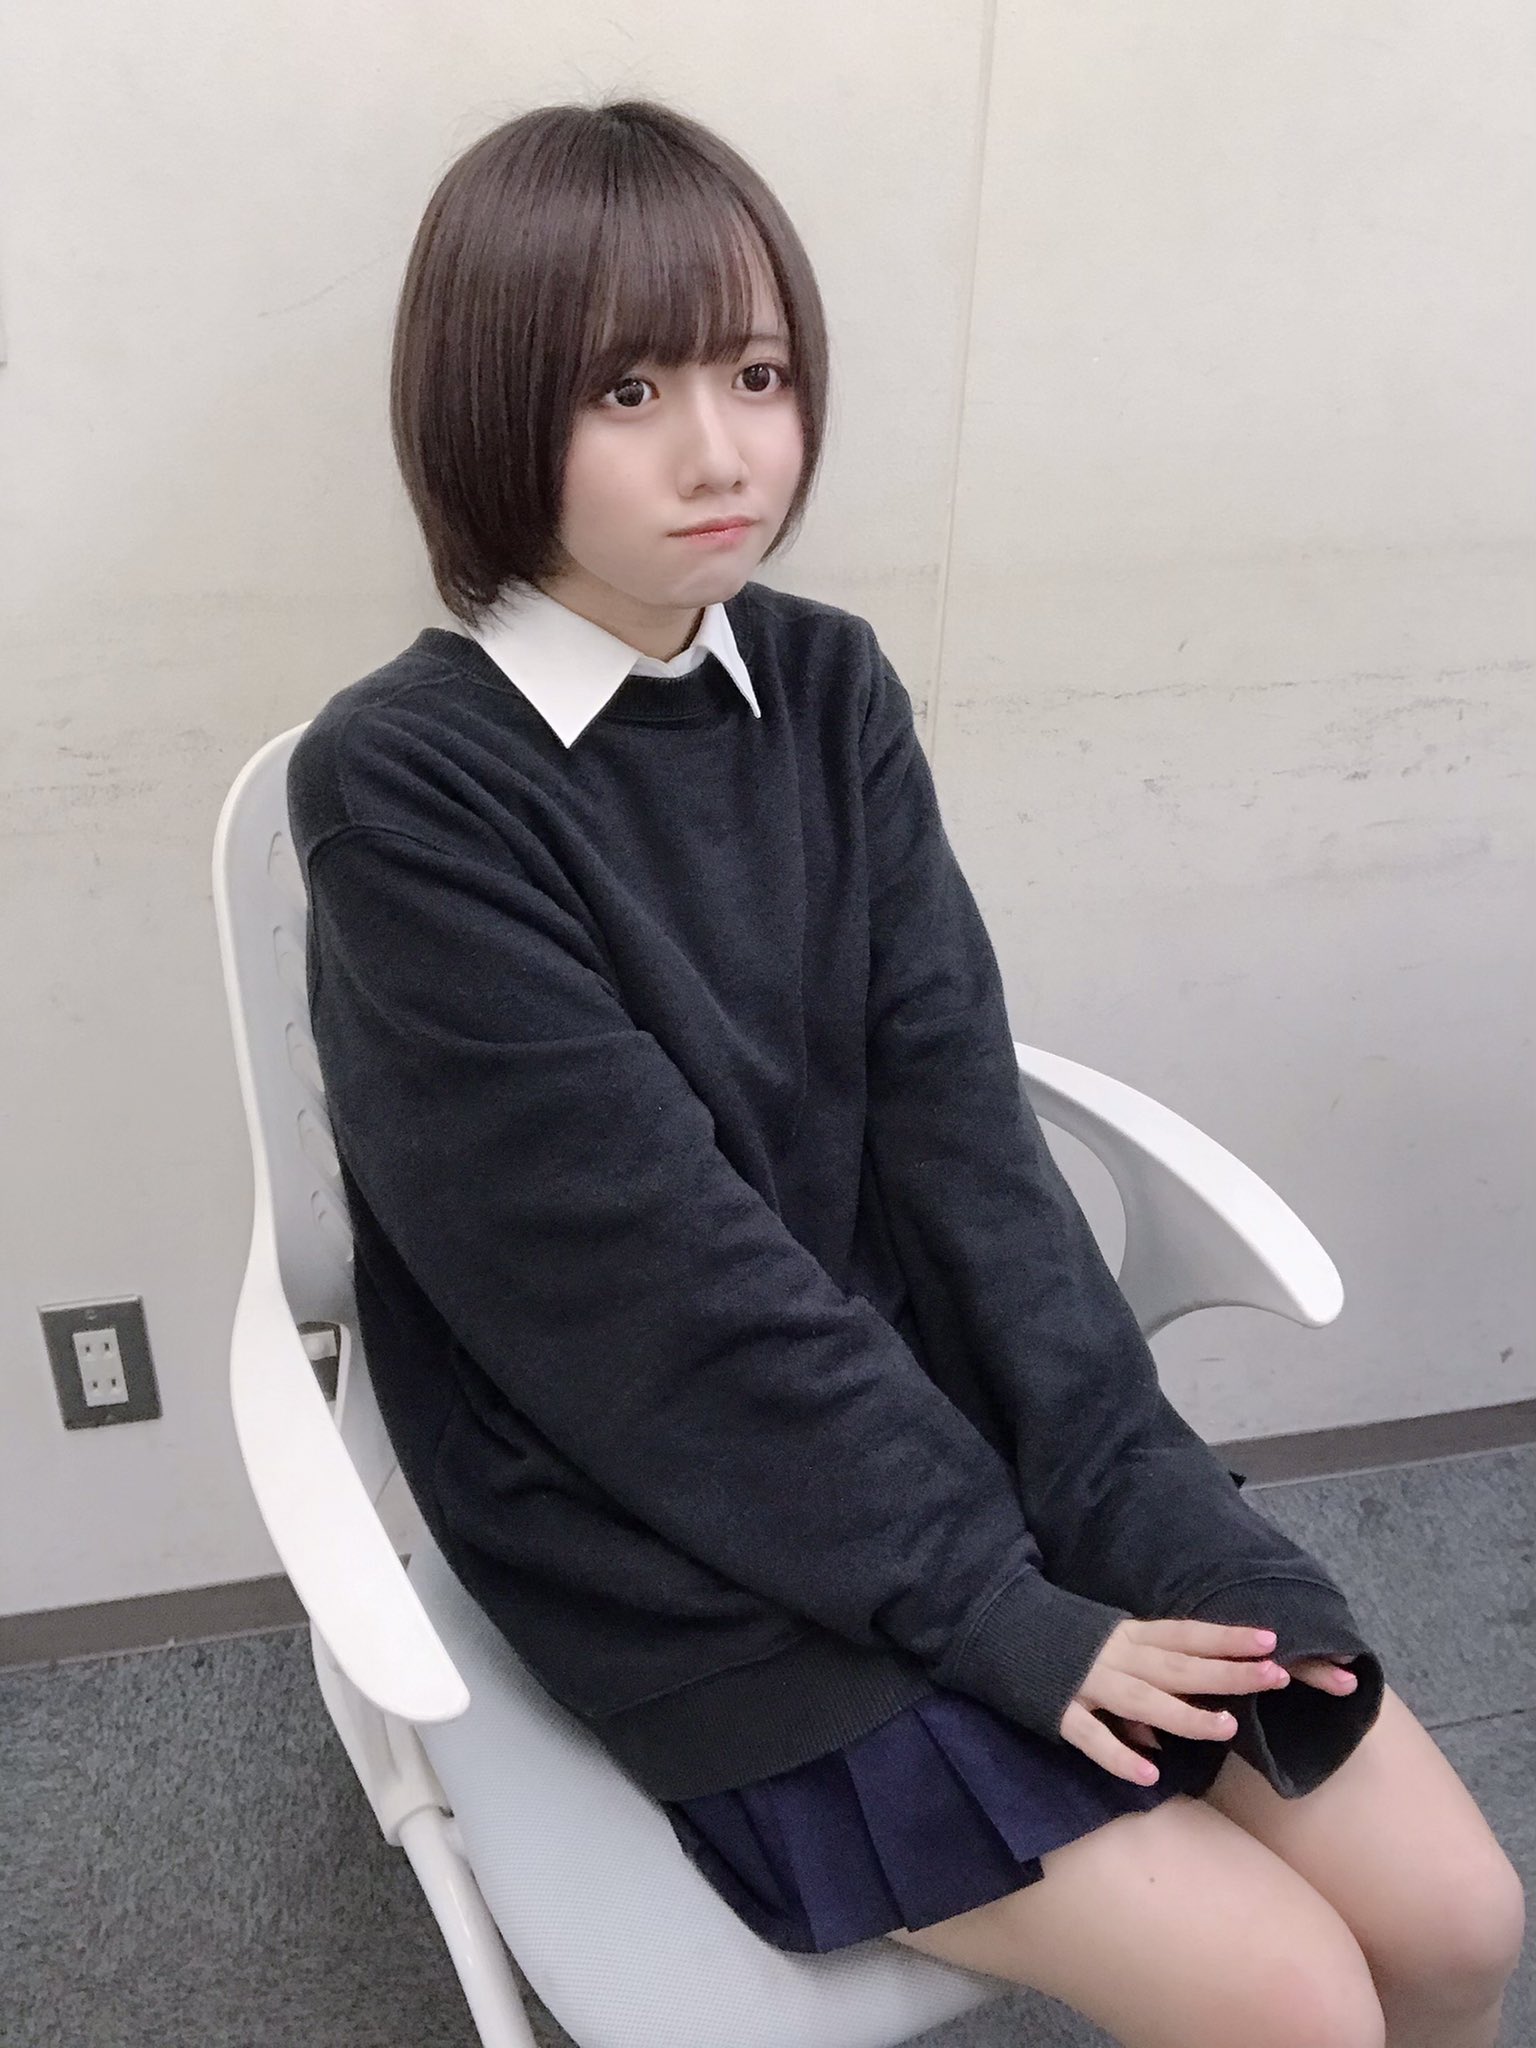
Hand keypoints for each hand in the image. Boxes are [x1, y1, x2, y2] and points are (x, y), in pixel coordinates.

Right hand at [1060, 1617, 1295, 1784]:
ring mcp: (1086, 1682)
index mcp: (1127, 1634)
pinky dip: (1119, 1755)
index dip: (1226, 1638)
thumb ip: (1138, 1681)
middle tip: (1275, 1677)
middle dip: (1226, 1672)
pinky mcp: (1058, 1710)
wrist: (992, 1625)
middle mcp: (1114, 1655)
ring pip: (1143, 1700)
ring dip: (1184, 1714)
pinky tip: (1150, 1773)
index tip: (1271, 1640)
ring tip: (1226, 1727)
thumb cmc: (1057, 1638)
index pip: (1186, 1634)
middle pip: (1178, 1665)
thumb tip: (1162, 1738)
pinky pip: (1091, 1736)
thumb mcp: (1104, 1647)